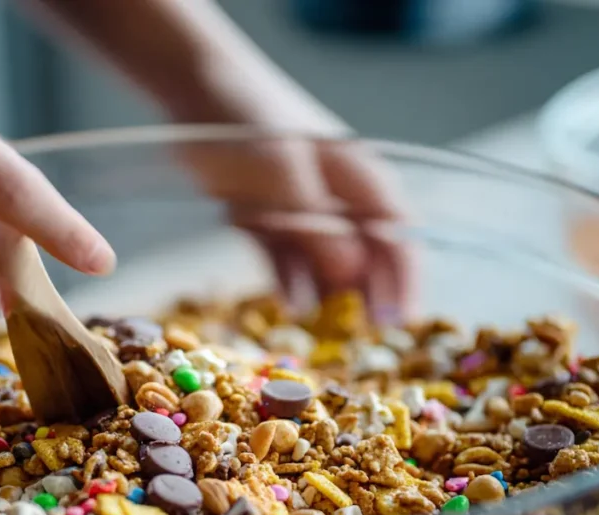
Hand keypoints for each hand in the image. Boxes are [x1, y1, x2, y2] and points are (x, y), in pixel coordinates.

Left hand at [167, 62, 413, 319]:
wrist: (194, 87)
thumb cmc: (252, 122)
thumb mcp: (286, 178)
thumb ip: (317, 228)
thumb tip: (351, 278)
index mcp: (358, 178)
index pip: (398, 235)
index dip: (404, 280)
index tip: (401, 322)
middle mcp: (335, 195)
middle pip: (365, 254)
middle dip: (368, 296)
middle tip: (365, 342)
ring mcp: (299, 207)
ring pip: (323, 261)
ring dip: (326, 294)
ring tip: (325, 333)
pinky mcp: (263, 216)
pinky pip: (283, 257)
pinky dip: (287, 280)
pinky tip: (288, 305)